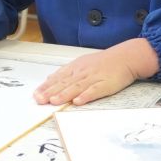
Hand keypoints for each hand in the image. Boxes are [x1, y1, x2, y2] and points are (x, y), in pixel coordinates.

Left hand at [33, 38, 159, 105]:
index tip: (36, 94)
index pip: (57, 78)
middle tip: (39, 100)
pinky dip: (85, 96)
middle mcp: (82, 73)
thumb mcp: (82, 64)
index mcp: (75, 68)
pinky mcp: (105, 84)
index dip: (46, 87)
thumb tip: (50, 79)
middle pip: (64, 83)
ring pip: (76, 87)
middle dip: (50, 92)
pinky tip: (78, 101)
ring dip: (64, 95)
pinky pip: (94, 91)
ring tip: (54, 101)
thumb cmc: (103, 62)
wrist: (125, 58)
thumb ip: (67, 73)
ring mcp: (93, 78)